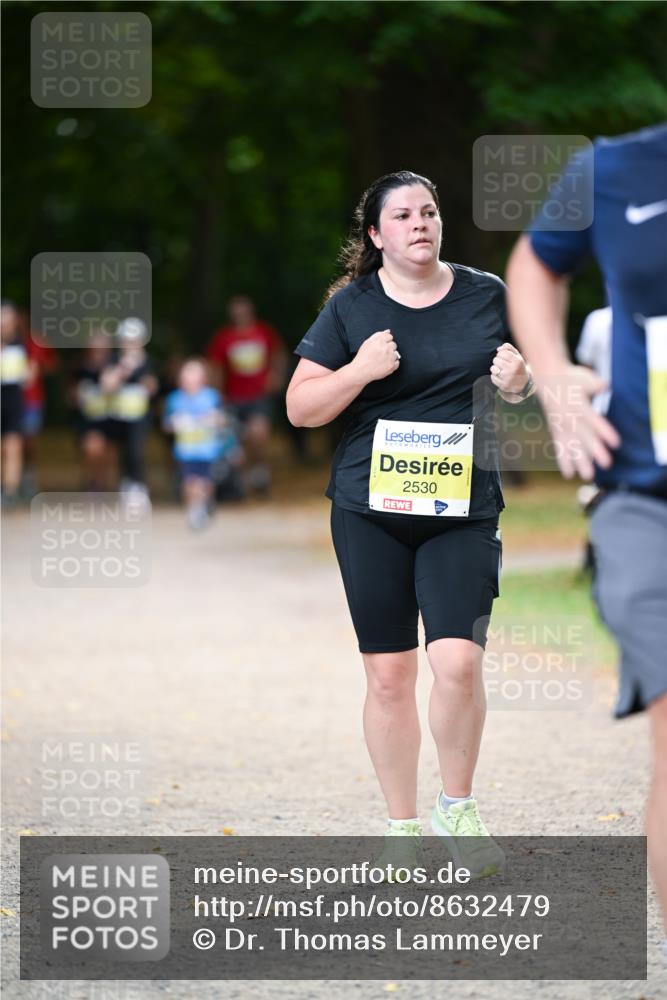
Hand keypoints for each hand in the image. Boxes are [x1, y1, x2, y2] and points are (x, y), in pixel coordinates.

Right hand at [351, 329, 400, 383]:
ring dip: (391, 356)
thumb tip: (387, 331)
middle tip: (381, 353)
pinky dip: (393, 363)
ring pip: (396, 353)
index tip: (382, 345)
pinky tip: (385, 364)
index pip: (390, 336)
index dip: (385, 341)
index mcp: (380, 341)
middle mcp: (386, 348)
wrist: (360, 371)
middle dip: (388, 348)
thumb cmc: (362, 358)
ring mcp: (390, 358)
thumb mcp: (367, 343)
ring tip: (382, 359)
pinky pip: (397, 362)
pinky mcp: (392, 366)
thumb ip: (378, 335)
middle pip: (394, 344)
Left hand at [490, 343, 529, 394]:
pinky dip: (495, 376)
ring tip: (501, 370)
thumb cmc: (518, 366)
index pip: (502, 353)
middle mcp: (513, 370)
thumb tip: (498, 349)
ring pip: (493, 368)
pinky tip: (500, 377)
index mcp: (517, 361)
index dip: (501, 354)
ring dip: (495, 368)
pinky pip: (492, 377)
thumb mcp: (517, 355)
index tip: (504, 357)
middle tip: (503, 364)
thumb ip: (508, 347)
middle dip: (498, 361)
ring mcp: (508, 378)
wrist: (523, 383)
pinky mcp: (503, 385)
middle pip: (496, 360)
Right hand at [535, 364, 620, 479]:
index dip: (605, 432)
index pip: (595, 422)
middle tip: (607, 465)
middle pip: (585, 438)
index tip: (616, 444)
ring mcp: (562, 427)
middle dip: (596, 452)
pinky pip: (560, 448)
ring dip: (580, 462)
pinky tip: (569, 475)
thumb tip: (604, 386)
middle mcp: (570, 419)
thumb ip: (594, 383)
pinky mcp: (557, 432)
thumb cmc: (571, 377)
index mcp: (579, 406)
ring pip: (572, 447)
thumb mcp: (583, 377)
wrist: (548, 378)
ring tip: (588, 477)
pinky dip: (563, 461)